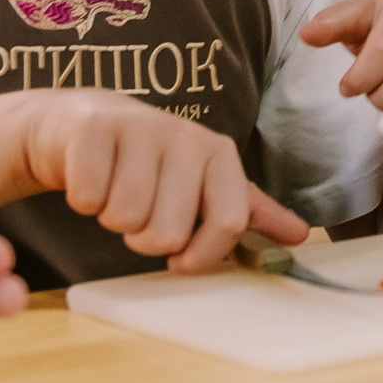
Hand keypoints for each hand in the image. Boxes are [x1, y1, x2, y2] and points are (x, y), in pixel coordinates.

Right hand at [16, 90, 305, 271]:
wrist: (82, 122)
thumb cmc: (148, 164)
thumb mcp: (201, 184)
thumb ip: (246, 210)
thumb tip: (300, 235)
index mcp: (219, 153)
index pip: (229, 224)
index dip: (201, 256)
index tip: (179, 260)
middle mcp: (185, 135)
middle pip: (167, 234)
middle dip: (143, 237)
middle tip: (138, 209)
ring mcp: (138, 127)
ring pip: (124, 219)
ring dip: (111, 217)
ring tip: (114, 190)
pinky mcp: (91, 129)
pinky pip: (87, 198)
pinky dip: (82, 200)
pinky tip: (90, 177)